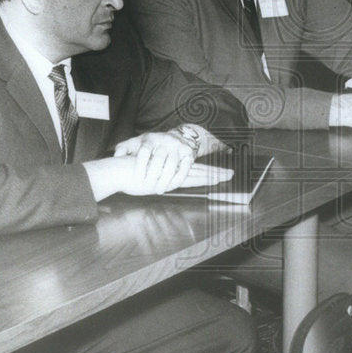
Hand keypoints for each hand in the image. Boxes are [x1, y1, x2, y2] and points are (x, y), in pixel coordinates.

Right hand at [84, 156, 232, 200]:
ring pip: (198, 172)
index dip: (204, 172)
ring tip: (228, 175)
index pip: (190, 169)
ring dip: (213, 174)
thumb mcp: (143, 175)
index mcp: (169, 168)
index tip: (217, 173)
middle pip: (198, 169)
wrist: (120, 171)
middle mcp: (173, 168)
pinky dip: (204, 178)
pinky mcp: (172, 178)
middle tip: (231, 173)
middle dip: (215, 172)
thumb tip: (156, 184)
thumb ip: (152, 176)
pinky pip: (192, 177)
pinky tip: (215, 179)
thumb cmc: (128, 175)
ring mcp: (174, 172)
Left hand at [113, 130, 197, 193]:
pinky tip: (172, 186)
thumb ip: (124, 149)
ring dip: (166, 179)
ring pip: (173, 163)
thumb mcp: (136, 143)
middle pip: (159, 158)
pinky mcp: (188, 151)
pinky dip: (179, 177)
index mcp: (150, 138)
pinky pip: (186, 166)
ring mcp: (177, 145)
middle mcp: (164, 140)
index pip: (145, 151)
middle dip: (154, 175)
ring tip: (159, 191)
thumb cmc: (151, 145)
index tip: (138, 179)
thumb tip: (116, 157)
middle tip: (148, 188)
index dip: (141, 165)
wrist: (174, 137)